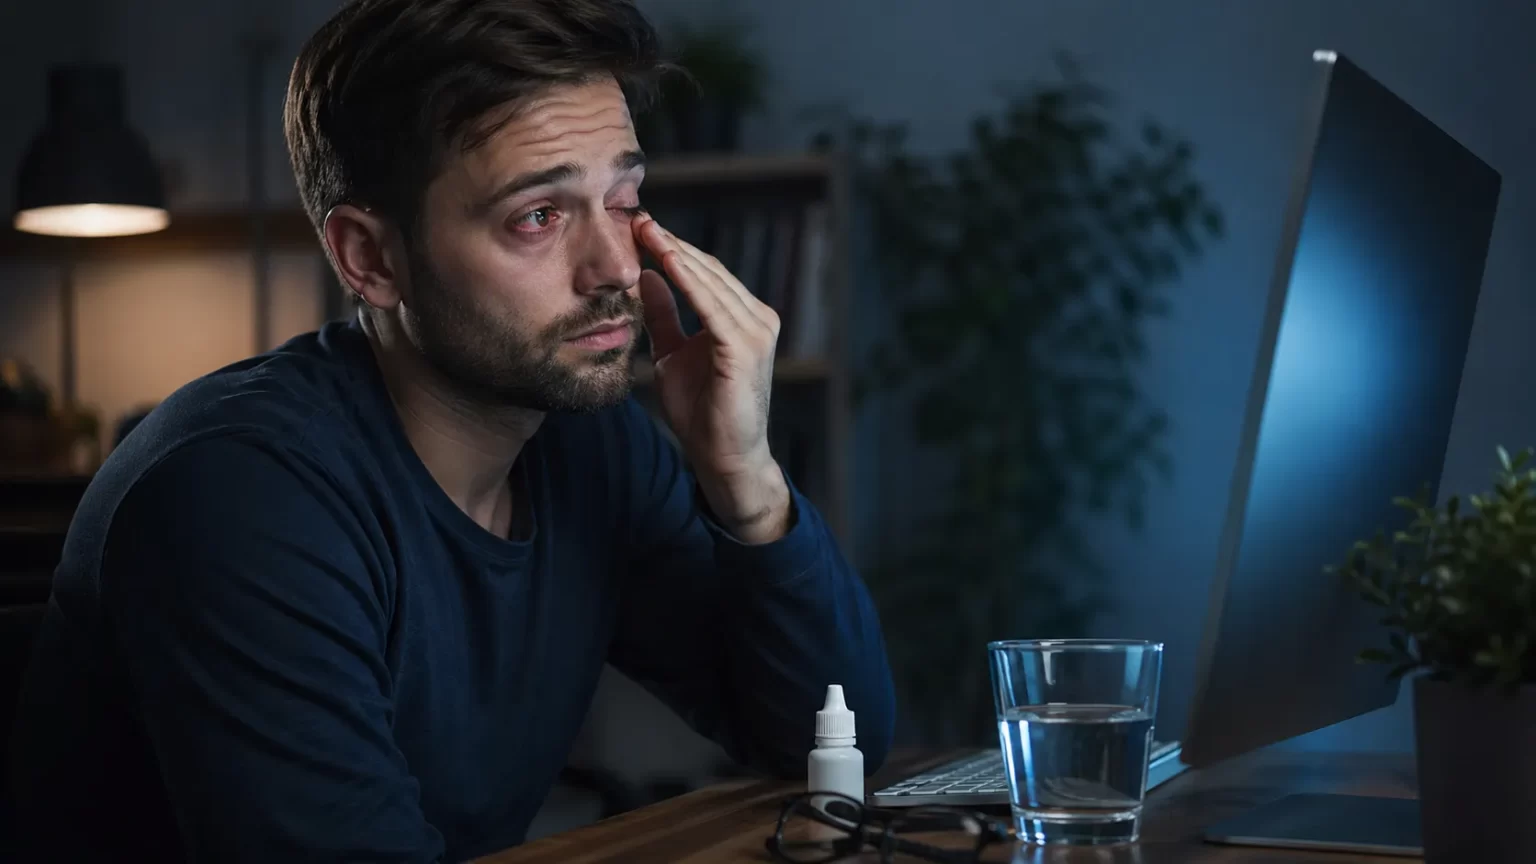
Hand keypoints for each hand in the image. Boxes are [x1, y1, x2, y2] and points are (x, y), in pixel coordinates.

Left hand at [633, 213, 791, 542]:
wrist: (723, 457)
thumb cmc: (702, 412)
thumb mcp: (671, 354)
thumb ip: (663, 315)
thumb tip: (646, 276)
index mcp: (742, 318)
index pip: (704, 273)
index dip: (671, 248)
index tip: (637, 226)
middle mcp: (757, 318)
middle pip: (708, 270)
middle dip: (670, 242)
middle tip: (635, 216)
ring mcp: (756, 331)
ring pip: (710, 281)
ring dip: (676, 253)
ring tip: (644, 229)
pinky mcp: (746, 347)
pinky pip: (712, 305)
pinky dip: (688, 280)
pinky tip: (665, 259)